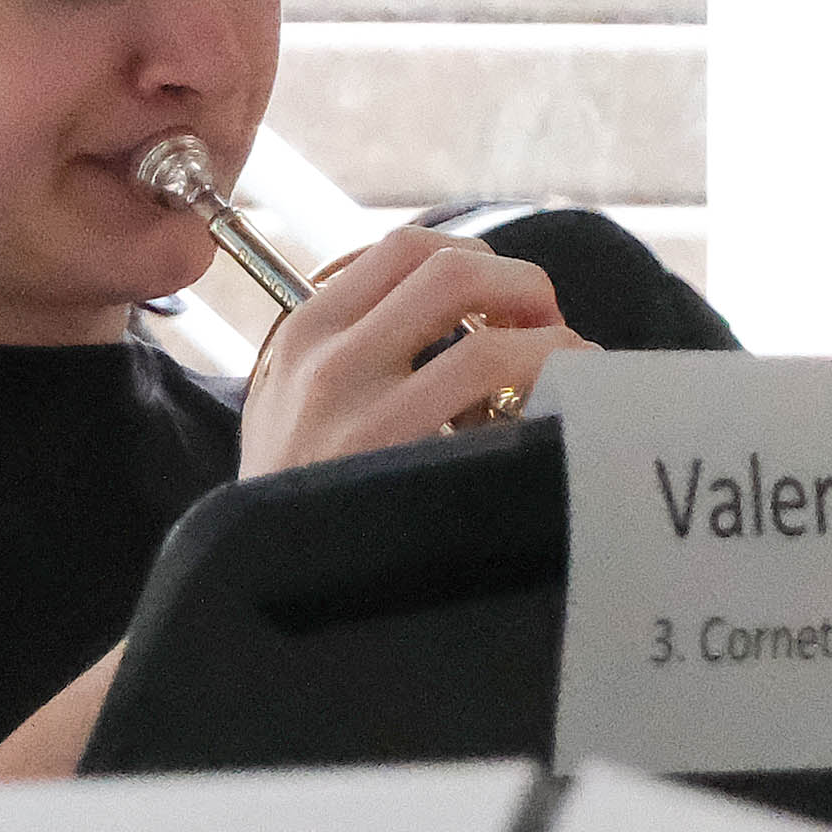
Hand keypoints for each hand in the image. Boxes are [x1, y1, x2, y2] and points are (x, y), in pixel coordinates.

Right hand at [243, 229, 570, 470]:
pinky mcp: (402, 474)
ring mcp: (365, 420)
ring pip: (486, 346)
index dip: (476, 258)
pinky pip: (495, 418)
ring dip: (553, 350)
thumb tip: (458, 315)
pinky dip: (546, 403)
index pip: (405, 248)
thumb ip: (349, 348)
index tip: (503, 298)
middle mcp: (330, 362)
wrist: (260, 584)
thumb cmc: (291, 495)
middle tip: (550, 327)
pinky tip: (559, 424)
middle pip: (454, 271)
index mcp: (306, 331)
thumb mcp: (287, 402)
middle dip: (524, 287)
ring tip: (572, 376)